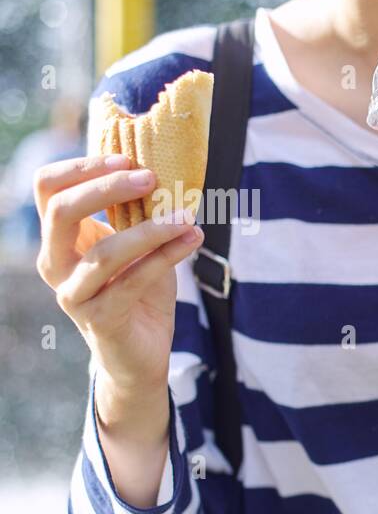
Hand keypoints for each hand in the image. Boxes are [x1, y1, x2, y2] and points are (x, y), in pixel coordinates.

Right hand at [35, 154, 203, 504]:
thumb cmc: (138, 290)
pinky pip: (134, 281)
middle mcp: (55, 263)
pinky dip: (168, 256)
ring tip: (187, 216)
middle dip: (106, 188)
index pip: (48, 188)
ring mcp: (73, 294)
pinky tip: (193, 238)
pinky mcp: (100, 319)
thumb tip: (162, 165)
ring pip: (105, 252)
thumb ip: (138, 212)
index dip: (83, 167)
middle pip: (62, 211)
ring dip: (151, 229)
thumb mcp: (137, 244)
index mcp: (59, 238)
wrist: (140, 354)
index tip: (128, 160)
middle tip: (151, 178)